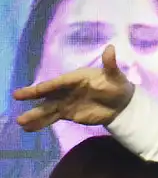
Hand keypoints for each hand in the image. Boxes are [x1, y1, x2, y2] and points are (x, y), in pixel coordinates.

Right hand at [13, 45, 135, 131]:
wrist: (122, 103)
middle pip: (47, 94)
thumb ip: (110, 64)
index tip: (33, 90)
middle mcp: (66, 90)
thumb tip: (111, 49)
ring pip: (47, 108)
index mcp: (74, 79)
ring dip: (34, 115)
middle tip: (15, 96)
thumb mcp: (115, 75)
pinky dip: (41, 123)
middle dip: (31, 96)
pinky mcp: (68, 113)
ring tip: (20, 122)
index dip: (44, 87)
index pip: (57, 84)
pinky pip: (52, 118)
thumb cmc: (117, 85)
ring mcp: (65, 102)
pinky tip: (29, 128)